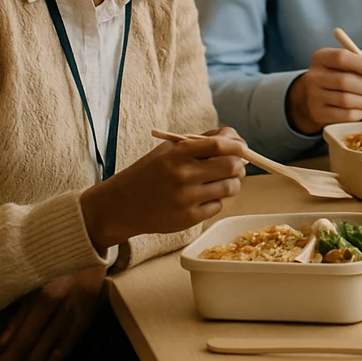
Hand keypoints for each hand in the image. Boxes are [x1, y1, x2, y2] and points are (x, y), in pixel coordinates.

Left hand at [0, 265, 106, 360]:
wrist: (93, 254)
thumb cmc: (57, 267)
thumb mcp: (34, 284)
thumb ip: (19, 313)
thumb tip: (3, 343)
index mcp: (46, 299)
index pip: (22, 341)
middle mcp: (62, 313)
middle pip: (35, 352)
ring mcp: (75, 319)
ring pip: (50, 355)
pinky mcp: (85, 322)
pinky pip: (67, 349)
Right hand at [80, 129, 246, 251]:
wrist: (120, 205)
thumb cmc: (149, 172)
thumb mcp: (169, 150)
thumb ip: (201, 142)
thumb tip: (236, 142)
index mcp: (178, 153)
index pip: (220, 145)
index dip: (238, 145)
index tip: (242, 147)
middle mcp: (183, 175)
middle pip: (232, 166)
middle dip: (240, 165)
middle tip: (237, 165)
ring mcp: (186, 198)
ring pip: (230, 187)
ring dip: (233, 183)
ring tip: (223, 181)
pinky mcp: (188, 218)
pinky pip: (218, 206)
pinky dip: (218, 200)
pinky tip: (205, 196)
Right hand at [285, 47, 361, 134]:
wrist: (316, 98)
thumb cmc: (340, 75)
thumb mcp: (350, 62)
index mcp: (321, 57)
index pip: (341, 57)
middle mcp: (314, 76)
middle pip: (344, 81)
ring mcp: (314, 96)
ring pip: (345, 100)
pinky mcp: (318, 114)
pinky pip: (344, 115)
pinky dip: (358, 113)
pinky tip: (360, 108)